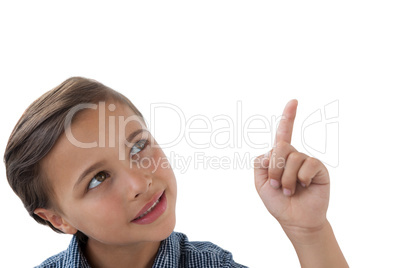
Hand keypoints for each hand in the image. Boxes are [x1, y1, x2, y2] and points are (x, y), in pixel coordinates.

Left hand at [254, 100, 329, 236]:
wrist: (295, 220)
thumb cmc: (277, 202)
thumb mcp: (260, 182)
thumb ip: (261, 162)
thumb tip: (274, 150)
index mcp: (280, 157)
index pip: (284, 133)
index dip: (288, 117)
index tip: (294, 101)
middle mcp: (294, 156)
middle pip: (281, 146)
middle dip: (274, 168)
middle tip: (276, 185)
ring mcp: (307, 162)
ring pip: (292, 157)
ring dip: (285, 178)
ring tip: (288, 190)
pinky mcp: (319, 169)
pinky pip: (308, 164)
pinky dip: (300, 178)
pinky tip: (303, 186)